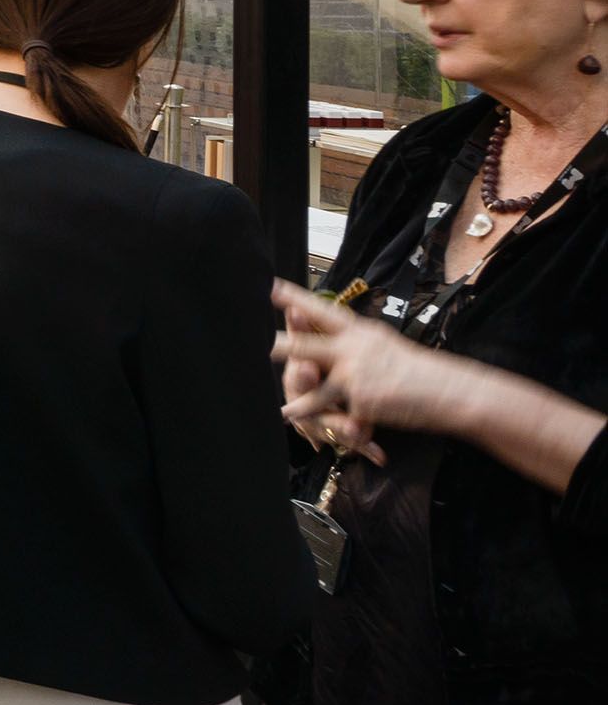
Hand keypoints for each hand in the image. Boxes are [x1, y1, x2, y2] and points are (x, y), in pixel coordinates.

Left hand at [272, 281, 470, 459]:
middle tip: (253, 338)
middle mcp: (354, 349)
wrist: (450, 391)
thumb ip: (356, 346)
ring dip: (287, 389)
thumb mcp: (385, 347)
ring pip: (312, 382)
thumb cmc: (419, 371)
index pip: (322, 312)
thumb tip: (332, 345)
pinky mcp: (360, 399)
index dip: (294, 299)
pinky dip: (314, 418)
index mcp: (360, 332)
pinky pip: (331, 411)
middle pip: (306, 345)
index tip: (269, 286)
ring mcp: (355, 374)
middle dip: (278, 343)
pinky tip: (290, 417)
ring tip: (264, 389)